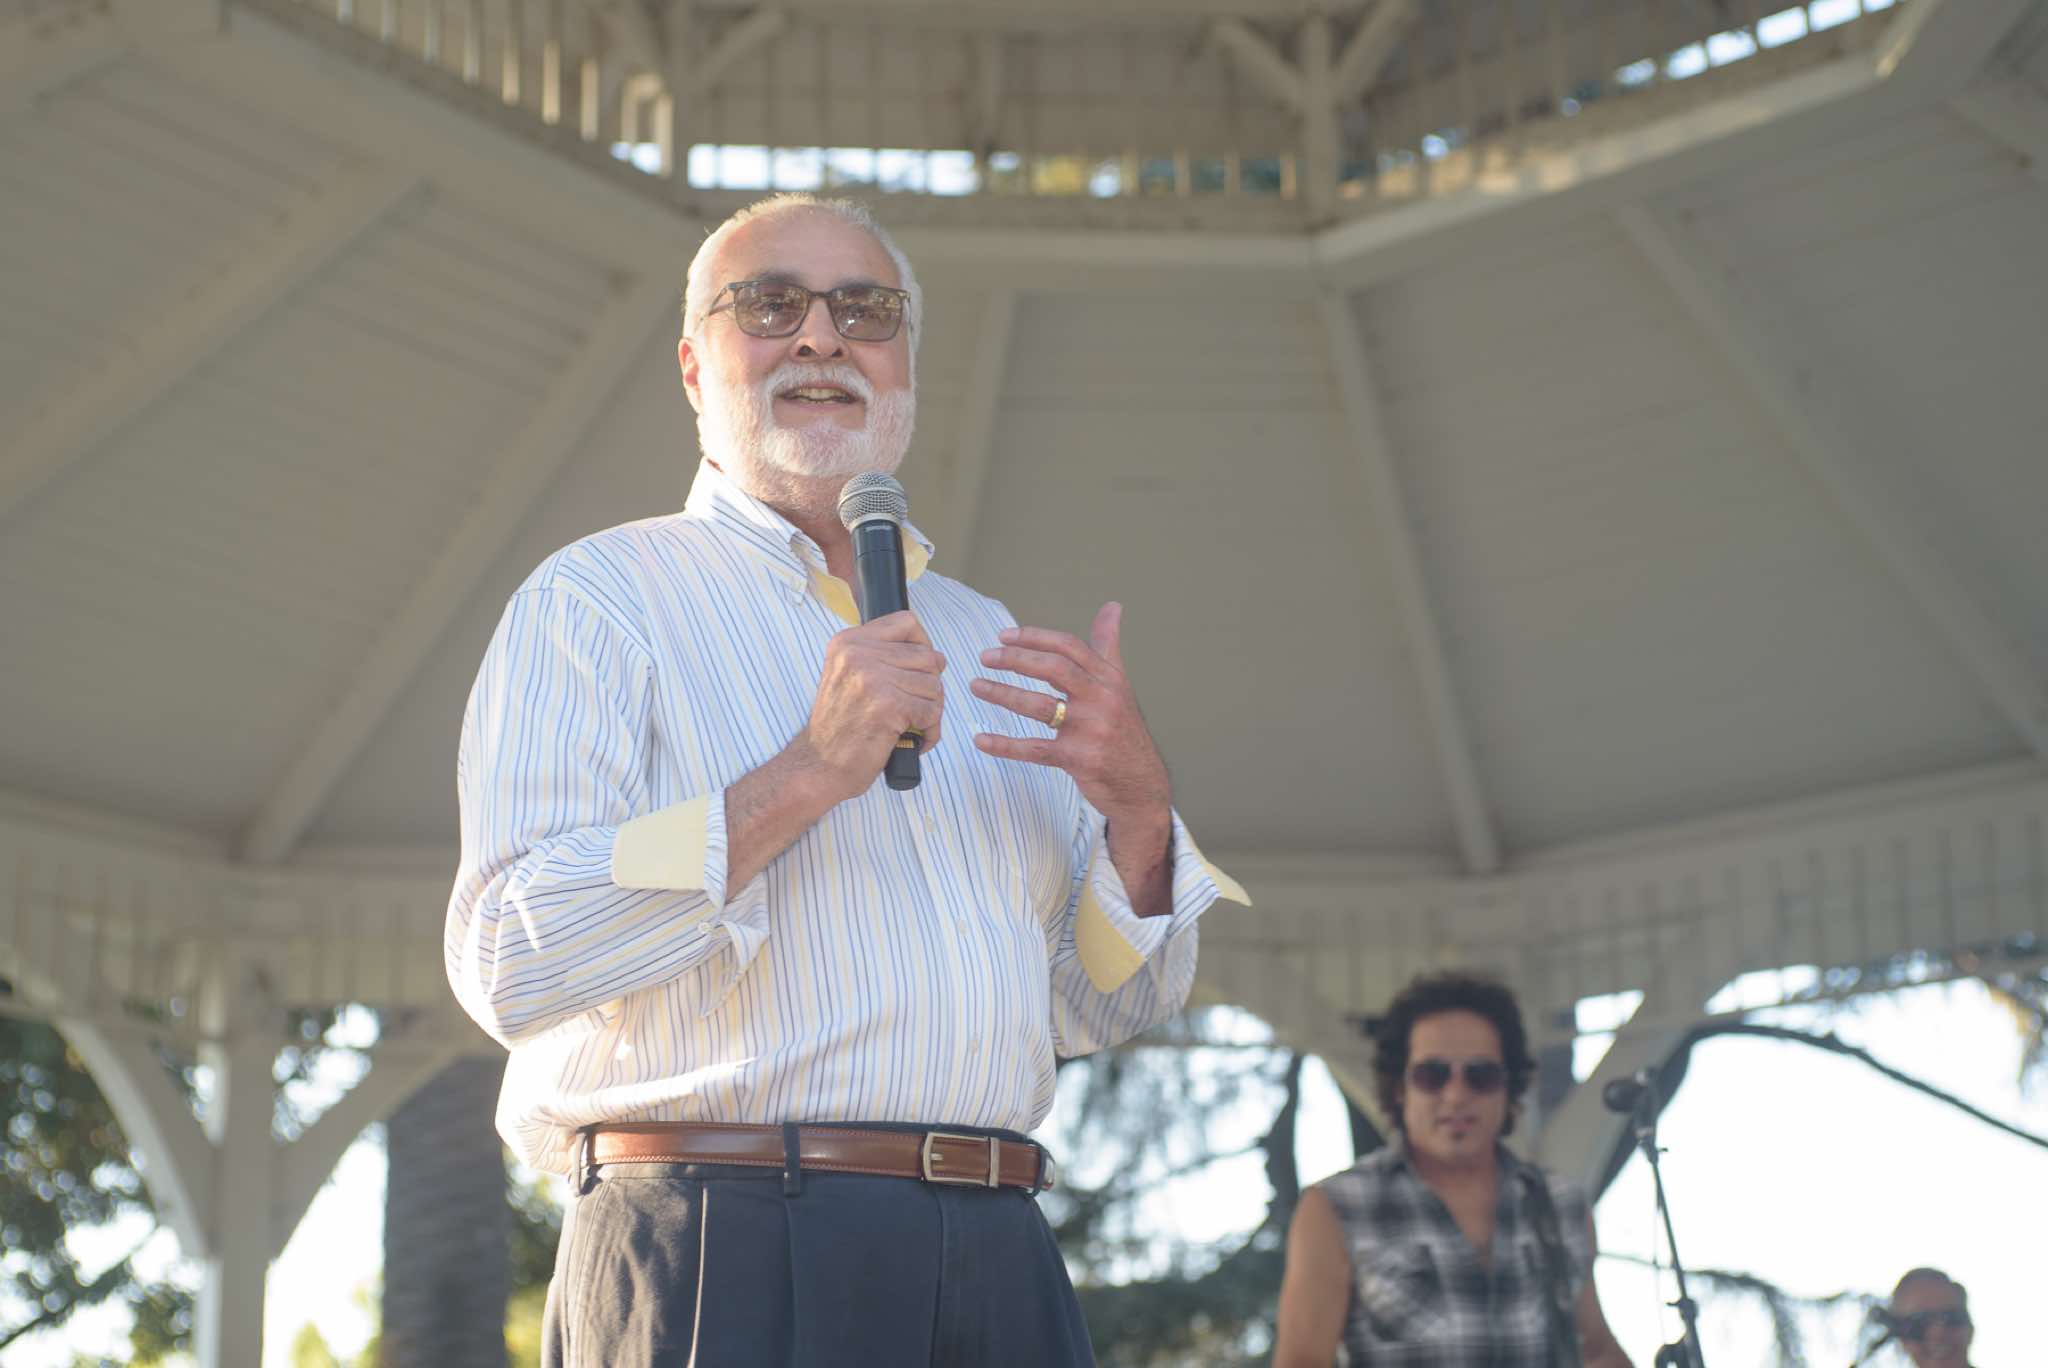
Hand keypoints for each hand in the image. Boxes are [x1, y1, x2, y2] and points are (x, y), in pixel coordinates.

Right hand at [796, 611, 944, 801]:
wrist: (818, 765)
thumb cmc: (840, 726)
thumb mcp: (848, 675)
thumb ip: (883, 657)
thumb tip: (937, 656)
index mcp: (848, 641)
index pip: (906, 622)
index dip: (922, 645)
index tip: (916, 669)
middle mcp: (858, 654)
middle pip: (927, 656)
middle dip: (929, 685)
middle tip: (914, 707)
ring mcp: (873, 679)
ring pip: (934, 685)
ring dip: (931, 709)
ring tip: (912, 724)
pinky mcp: (888, 706)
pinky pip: (932, 711)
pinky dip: (930, 730)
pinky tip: (915, 739)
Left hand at [970, 602, 1170, 829]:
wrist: (1141, 782)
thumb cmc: (1123, 729)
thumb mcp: (1119, 684)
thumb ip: (1107, 645)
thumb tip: (1112, 606)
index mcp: (1108, 678)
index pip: (1069, 647)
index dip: (1034, 637)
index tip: (1003, 635)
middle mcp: (1101, 699)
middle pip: (1054, 668)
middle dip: (1016, 659)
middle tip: (986, 656)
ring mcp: (1090, 729)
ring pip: (1039, 706)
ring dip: (1003, 694)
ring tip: (976, 686)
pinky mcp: (1078, 759)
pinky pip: (1034, 749)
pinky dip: (1004, 745)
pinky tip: (981, 739)